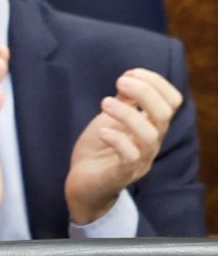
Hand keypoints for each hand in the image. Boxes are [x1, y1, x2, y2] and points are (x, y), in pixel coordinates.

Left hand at [64, 67, 182, 223]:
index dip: (157, 83)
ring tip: (105, 102)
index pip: (172, 102)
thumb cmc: (100, 148)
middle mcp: (151, 142)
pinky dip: (117, 140)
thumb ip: (123, 100)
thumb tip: (130, 76)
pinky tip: (102, 130)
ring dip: (127, 114)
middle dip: (145, 93)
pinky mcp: (122, 174)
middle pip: (165, 115)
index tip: (131, 73)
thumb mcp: (110, 117)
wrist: (83, 182)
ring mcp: (139, 160)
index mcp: (151, 125)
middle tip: (120, 82)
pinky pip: (130, 157)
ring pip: (150, 136)